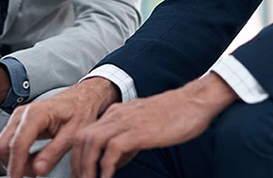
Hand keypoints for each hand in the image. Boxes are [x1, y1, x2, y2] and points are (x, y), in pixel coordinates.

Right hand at [0, 77, 119, 177]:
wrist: (80, 98)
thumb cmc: (79, 111)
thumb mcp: (73, 134)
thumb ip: (54, 153)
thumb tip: (38, 170)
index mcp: (35, 114)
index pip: (17, 144)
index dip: (15, 165)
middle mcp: (21, 114)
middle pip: (2, 146)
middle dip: (14, 164)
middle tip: (35, 173)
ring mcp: (17, 118)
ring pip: (2, 146)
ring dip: (16, 161)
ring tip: (38, 164)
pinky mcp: (17, 124)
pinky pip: (8, 144)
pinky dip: (18, 156)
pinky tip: (34, 158)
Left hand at [72, 73, 237, 177]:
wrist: (195, 101)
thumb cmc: (175, 115)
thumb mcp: (143, 126)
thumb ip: (126, 140)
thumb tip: (114, 162)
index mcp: (116, 113)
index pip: (85, 133)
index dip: (78, 155)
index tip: (79, 173)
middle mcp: (116, 115)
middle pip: (82, 138)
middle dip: (77, 163)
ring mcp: (126, 121)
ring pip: (92, 143)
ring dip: (87, 167)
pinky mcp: (138, 131)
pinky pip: (112, 149)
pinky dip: (105, 167)